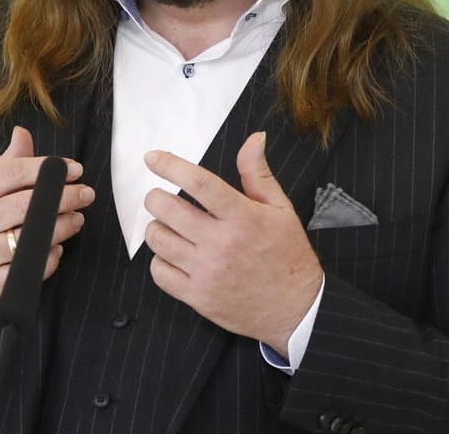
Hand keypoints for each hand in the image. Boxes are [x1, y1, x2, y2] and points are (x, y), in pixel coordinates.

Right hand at [0, 126, 93, 324]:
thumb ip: (0, 167)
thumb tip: (23, 134)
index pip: (12, 173)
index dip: (47, 169)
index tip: (72, 168)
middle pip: (28, 205)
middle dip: (65, 197)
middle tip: (86, 193)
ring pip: (33, 238)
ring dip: (63, 227)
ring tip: (77, 218)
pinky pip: (29, 270)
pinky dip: (48, 258)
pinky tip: (55, 248)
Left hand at [143, 132, 322, 352]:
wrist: (296, 310)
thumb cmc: (288, 256)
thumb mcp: (281, 210)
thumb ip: (258, 174)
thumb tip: (254, 138)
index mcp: (243, 217)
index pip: (198, 183)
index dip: (170, 166)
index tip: (152, 158)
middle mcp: (222, 243)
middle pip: (168, 209)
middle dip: (155, 197)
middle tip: (160, 198)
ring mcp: (207, 272)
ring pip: (158, 239)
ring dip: (157, 227)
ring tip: (169, 226)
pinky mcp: (197, 297)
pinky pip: (159, 272)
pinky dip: (160, 260)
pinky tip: (173, 255)